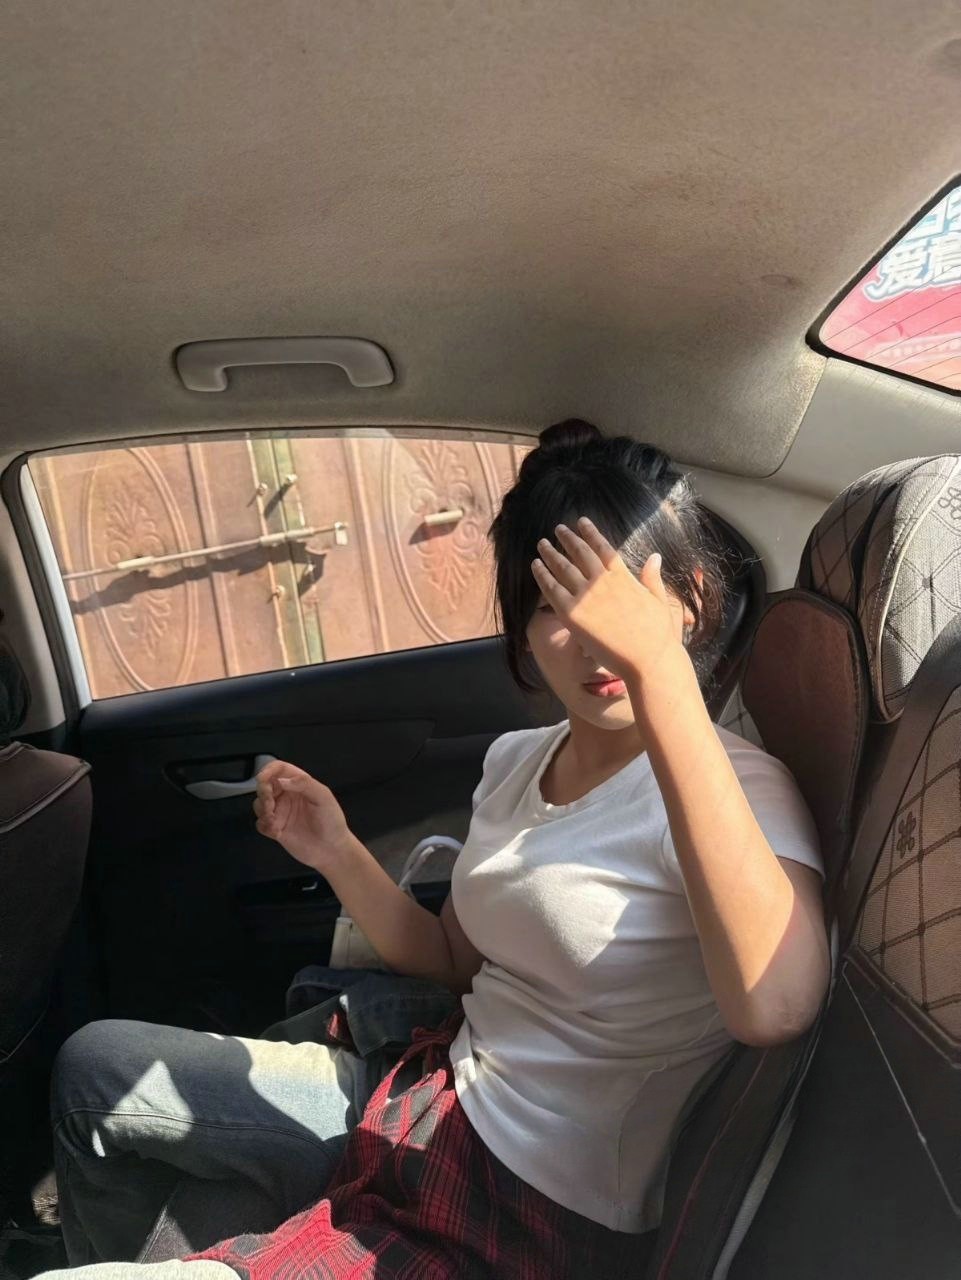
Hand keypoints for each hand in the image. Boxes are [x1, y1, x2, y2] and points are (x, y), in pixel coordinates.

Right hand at [253, 760, 357, 871]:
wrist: (332, 850)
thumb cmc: (332, 821)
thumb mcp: (323, 798)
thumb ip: (305, 784)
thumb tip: (282, 780)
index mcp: (299, 784)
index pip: (279, 769)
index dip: (268, 770)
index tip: (262, 779)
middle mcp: (287, 796)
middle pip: (265, 785)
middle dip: (263, 792)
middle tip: (269, 804)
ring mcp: (281, 812)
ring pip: (259, 804)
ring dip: (262, 809)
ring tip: (273, 820)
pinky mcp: (275, 829)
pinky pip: (260, 823)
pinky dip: (264, 825)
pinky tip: (276, 832)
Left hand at [531, 517, 684, 685]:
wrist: (647, 659)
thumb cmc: (657, 634)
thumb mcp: (659, 600)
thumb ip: (652, 577)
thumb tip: (655, 557)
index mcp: (623, 576)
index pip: (602, 547)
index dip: (590, 532)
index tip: (581, 522)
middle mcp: (602, 581)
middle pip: (580, 552)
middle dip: (568, 538)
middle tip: (558, 529)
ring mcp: (585, 596)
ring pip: (562, 567)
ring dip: (551, 553)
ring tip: (542, 543)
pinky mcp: (571, 614)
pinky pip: (551, 589)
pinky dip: (542, 575)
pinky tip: (535, 565)